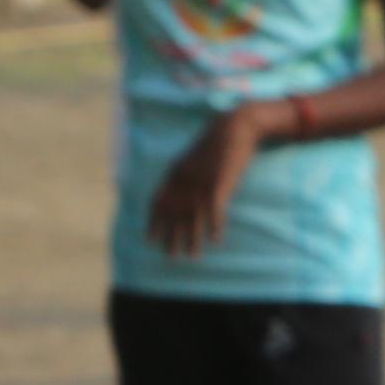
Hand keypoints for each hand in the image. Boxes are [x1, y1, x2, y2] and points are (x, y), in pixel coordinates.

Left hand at [143, 107, 264, 257]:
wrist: (234, 128)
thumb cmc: (216, 143)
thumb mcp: (193, 158)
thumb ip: (184, 173)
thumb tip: (178, 188)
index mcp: (175, 172)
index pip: (158, 201)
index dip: (154, 222)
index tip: (150, 239)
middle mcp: (184, 180)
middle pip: (174, 214)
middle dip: (171, 236)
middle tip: (170, 256)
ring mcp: (201, 182)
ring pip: (193, 217)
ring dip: (191, 238)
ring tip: (191, 256)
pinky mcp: (219, 184)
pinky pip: (215, 211)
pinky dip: (215, 226)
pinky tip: (216, 241)